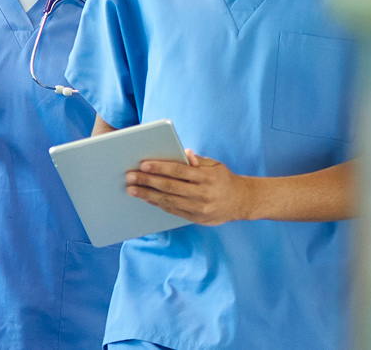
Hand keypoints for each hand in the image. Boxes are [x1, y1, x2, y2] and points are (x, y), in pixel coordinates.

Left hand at [125, 149, 255, 225]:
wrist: (241, 202)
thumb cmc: (223, 179)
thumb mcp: (215, 165)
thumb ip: (197, 160)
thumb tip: (184, 152)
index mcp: (207, 177)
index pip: (179, 171)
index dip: (160, 167)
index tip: (143, 164)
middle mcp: (203, 194)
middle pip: (170, 187)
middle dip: (148, 181)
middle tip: (130, 177)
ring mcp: (199, 208)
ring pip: (169, 201)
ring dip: (148, 195)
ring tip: (132, 190)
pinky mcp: (196, 218)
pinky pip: (173, 211)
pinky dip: (158, 204)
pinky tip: (146, 198)